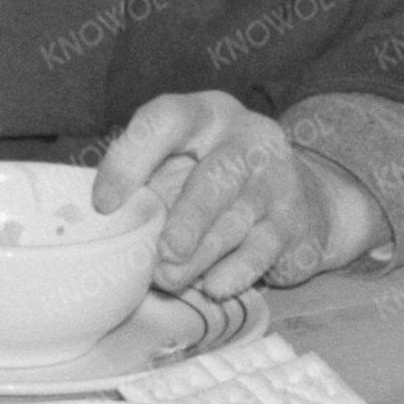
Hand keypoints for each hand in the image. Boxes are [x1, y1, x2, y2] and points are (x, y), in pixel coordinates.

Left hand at [95, 91, 382, 291]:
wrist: (300, 202)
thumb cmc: (213, 185)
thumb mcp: (178, 170)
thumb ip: (146, 188)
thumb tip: (103, 228)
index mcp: (204, 116)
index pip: (166, 120)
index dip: (131, 158)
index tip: (104, 203)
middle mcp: (246, 138)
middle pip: (217, 175)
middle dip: (187, 218)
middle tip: (162, 253)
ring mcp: (276, 179)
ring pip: (237, 220)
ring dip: (200, 256)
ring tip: (170, 279)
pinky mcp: (293, 220)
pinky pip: (262, 250)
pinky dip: (235, 272)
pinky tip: (214, 287)